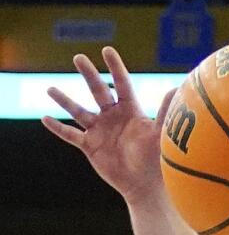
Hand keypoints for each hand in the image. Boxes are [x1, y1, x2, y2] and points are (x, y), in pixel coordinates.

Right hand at [41, 47, 174, 205]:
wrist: (145, 184)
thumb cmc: (157, 159)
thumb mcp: (160, 134)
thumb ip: (164, 112)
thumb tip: (175, 89)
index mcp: (131, 111)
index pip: (121, 84)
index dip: (115, 68)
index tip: (107, 50)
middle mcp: (113, 117)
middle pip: (98, 91)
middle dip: (89, 75)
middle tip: (78, 57)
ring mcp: (99, 131)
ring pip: (79, 112)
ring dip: (65, 101)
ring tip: (51, 88)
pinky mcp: (90, 146)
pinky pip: (70, 135)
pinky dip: (58, 128)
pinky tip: (45, 119)